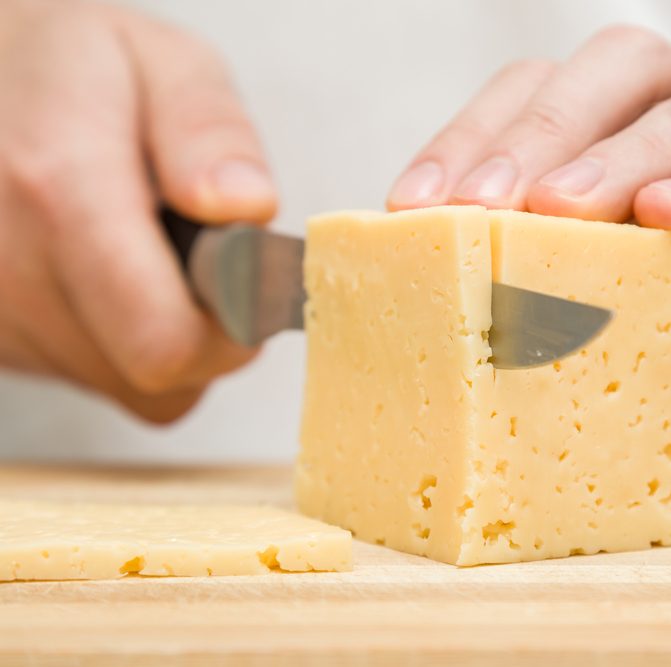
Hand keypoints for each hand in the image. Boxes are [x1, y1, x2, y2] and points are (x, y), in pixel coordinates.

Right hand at [0, 1, 276, 421]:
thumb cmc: (73, 68)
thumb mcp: (161, 60)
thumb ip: (208, 129)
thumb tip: (245, 208)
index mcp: (58, 190)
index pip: (167, 341)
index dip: (232, 326)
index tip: (245, 274)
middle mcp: (9, 269)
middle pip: (158, 375)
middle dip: (206, 326)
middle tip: (195, 250)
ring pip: (128, 385)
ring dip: (160, 331)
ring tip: (138, 247)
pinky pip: (88, 375)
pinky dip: (116, 338)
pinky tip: (100, 269)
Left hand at [388, 25, 670, 477]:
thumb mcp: (610, 329)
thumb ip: (535, 300)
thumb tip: (416, 310)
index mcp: (647, 158)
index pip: (552, 99)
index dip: (475, 134)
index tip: (411, 205)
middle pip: (633, 72)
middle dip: (543, 127)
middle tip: (473, 205)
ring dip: (629, 149)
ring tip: (556, 208)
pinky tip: (668, 213)